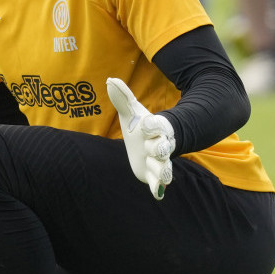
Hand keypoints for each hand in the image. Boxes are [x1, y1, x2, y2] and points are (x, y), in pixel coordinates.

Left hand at [106, 77, 174, 200]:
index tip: (146, 124)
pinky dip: (158, 189)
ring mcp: (158, 161)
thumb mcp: (131, 113)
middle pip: (163, 148)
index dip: (153, 125)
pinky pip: (159, 184)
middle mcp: (160, 145)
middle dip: (160, 149)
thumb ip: (122, 99)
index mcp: (155, 128)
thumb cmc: (141, 125)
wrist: (150, 141)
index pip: (157, 125)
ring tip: (163, 177)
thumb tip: (109, 79)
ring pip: (165, 167)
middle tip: (153, 149)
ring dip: (163, 171)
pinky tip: (158, 194)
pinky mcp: (153, 175)